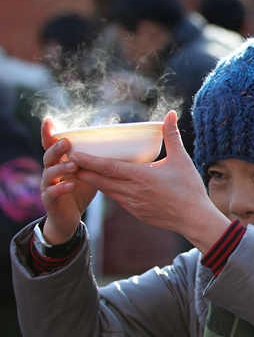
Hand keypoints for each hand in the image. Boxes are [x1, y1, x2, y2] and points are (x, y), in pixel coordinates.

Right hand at [39, 118, 97, 243]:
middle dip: (56, 148)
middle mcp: (51, 170)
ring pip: (49, 173)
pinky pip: (52, 192)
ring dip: (61, 167)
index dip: (48, 132)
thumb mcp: (90, 171)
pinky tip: (71, 184)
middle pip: (49, 155)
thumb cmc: (81, 189)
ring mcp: (47, 185)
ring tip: (73, 165)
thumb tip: (123, 143)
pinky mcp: (49, 200)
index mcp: (60, 160)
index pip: (51, 144)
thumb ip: (98, 157)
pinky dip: (60, 188)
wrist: (68, 216)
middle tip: (67, 142)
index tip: (48, 120)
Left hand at [69, 110, 230, 252]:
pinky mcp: (136, 213)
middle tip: (67, 162)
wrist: (194, 218)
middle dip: (81, 171)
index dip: (87, 161)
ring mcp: (132, 205)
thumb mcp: (181, 159)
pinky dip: (109, 191)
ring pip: (106, 191)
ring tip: (81, 172)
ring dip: (93, 181)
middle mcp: (132, 192)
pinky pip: (117, 200)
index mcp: (140, 177)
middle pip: (99, 181)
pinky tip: (107, 186)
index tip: (72, 154)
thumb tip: (171, 114)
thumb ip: (172, 136)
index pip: (107, 167)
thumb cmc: (189, 188)